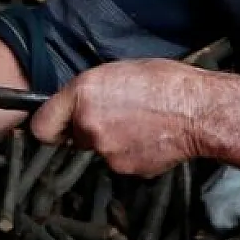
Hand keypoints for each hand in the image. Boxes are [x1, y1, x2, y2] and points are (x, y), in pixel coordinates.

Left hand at [28, 59, 214, 176]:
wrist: (198, 111)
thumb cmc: (167, 83)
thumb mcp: (119, 71)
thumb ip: (91, 91)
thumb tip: (80, 104)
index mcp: (82, 93)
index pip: (41, 125)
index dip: (51, 127)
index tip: (58, 128)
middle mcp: (87, 123)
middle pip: (75, 137)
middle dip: (91, 130)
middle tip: (118, 117)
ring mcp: (104, 150)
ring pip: (99, 150)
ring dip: (114, 141)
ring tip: (141, 124)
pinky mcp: (123, 168)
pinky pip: (120, 162)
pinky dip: (132, 154)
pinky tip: (149, 138)